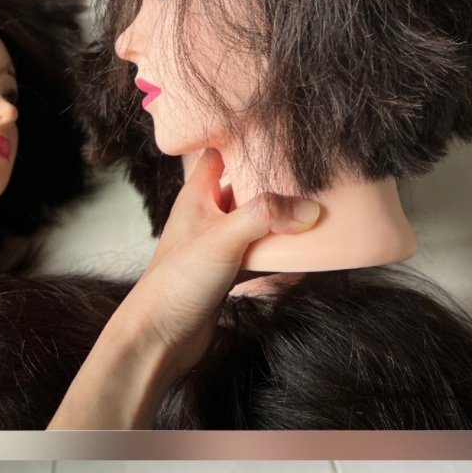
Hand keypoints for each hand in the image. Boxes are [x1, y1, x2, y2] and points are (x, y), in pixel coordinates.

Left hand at [121, 148, 320, 382]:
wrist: (159, 337)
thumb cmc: (176, 282)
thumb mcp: (224, 238)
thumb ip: (266, 217)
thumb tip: (309, 209)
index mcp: (198, 196)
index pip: (219, 154)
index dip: (241, 141)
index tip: (273, 136)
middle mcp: (206, 217)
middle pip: (244, 189)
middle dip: (272, 184)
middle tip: (308, 177)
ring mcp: (216, 246)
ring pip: (254, 224)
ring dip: (278, 222)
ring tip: (312, 213)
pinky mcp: (226, 274)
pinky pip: (258, 255)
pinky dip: (277, 254)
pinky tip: (298, 257)